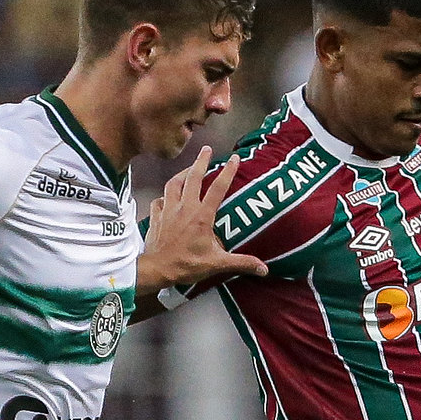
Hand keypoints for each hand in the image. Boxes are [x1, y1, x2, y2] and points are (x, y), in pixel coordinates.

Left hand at [138, 146, 268, 289]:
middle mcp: (185, 208)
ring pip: (173, 184)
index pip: (217, 189)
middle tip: (207, 149)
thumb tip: (264, 269)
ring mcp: (168, 210)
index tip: (234, 158)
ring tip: (188, 168)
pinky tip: (167, 197)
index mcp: (201, 216)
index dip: (227, 172)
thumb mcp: (217, 264)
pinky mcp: (156, 217)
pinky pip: (159, 201)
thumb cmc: (187, 265)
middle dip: (201, 161)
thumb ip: (241, 263)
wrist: (157, 269)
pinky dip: (163, 197)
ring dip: (181, 174)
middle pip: (193, 177)